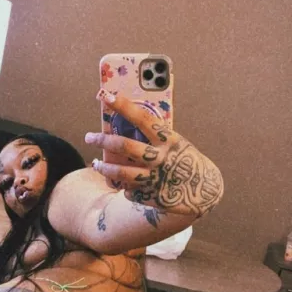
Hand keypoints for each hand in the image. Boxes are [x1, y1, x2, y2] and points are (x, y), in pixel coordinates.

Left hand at [85, 92, 222, 217]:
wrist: (203, 191)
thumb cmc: (183, 160)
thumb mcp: (174, 143)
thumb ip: (154, 137)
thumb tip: (125, 125)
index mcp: (167, 139)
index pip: (141, 118)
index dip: (122, 106)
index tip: (105, 95)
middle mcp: (160, 158)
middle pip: (124, 146)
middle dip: (102, 140)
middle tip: (89, 137)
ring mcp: (154, 178)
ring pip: (120, 172)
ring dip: (104, 167)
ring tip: (96, 164)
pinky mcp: (150, 196)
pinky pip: (128, 189)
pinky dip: (124, 186)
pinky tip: (126, 184)